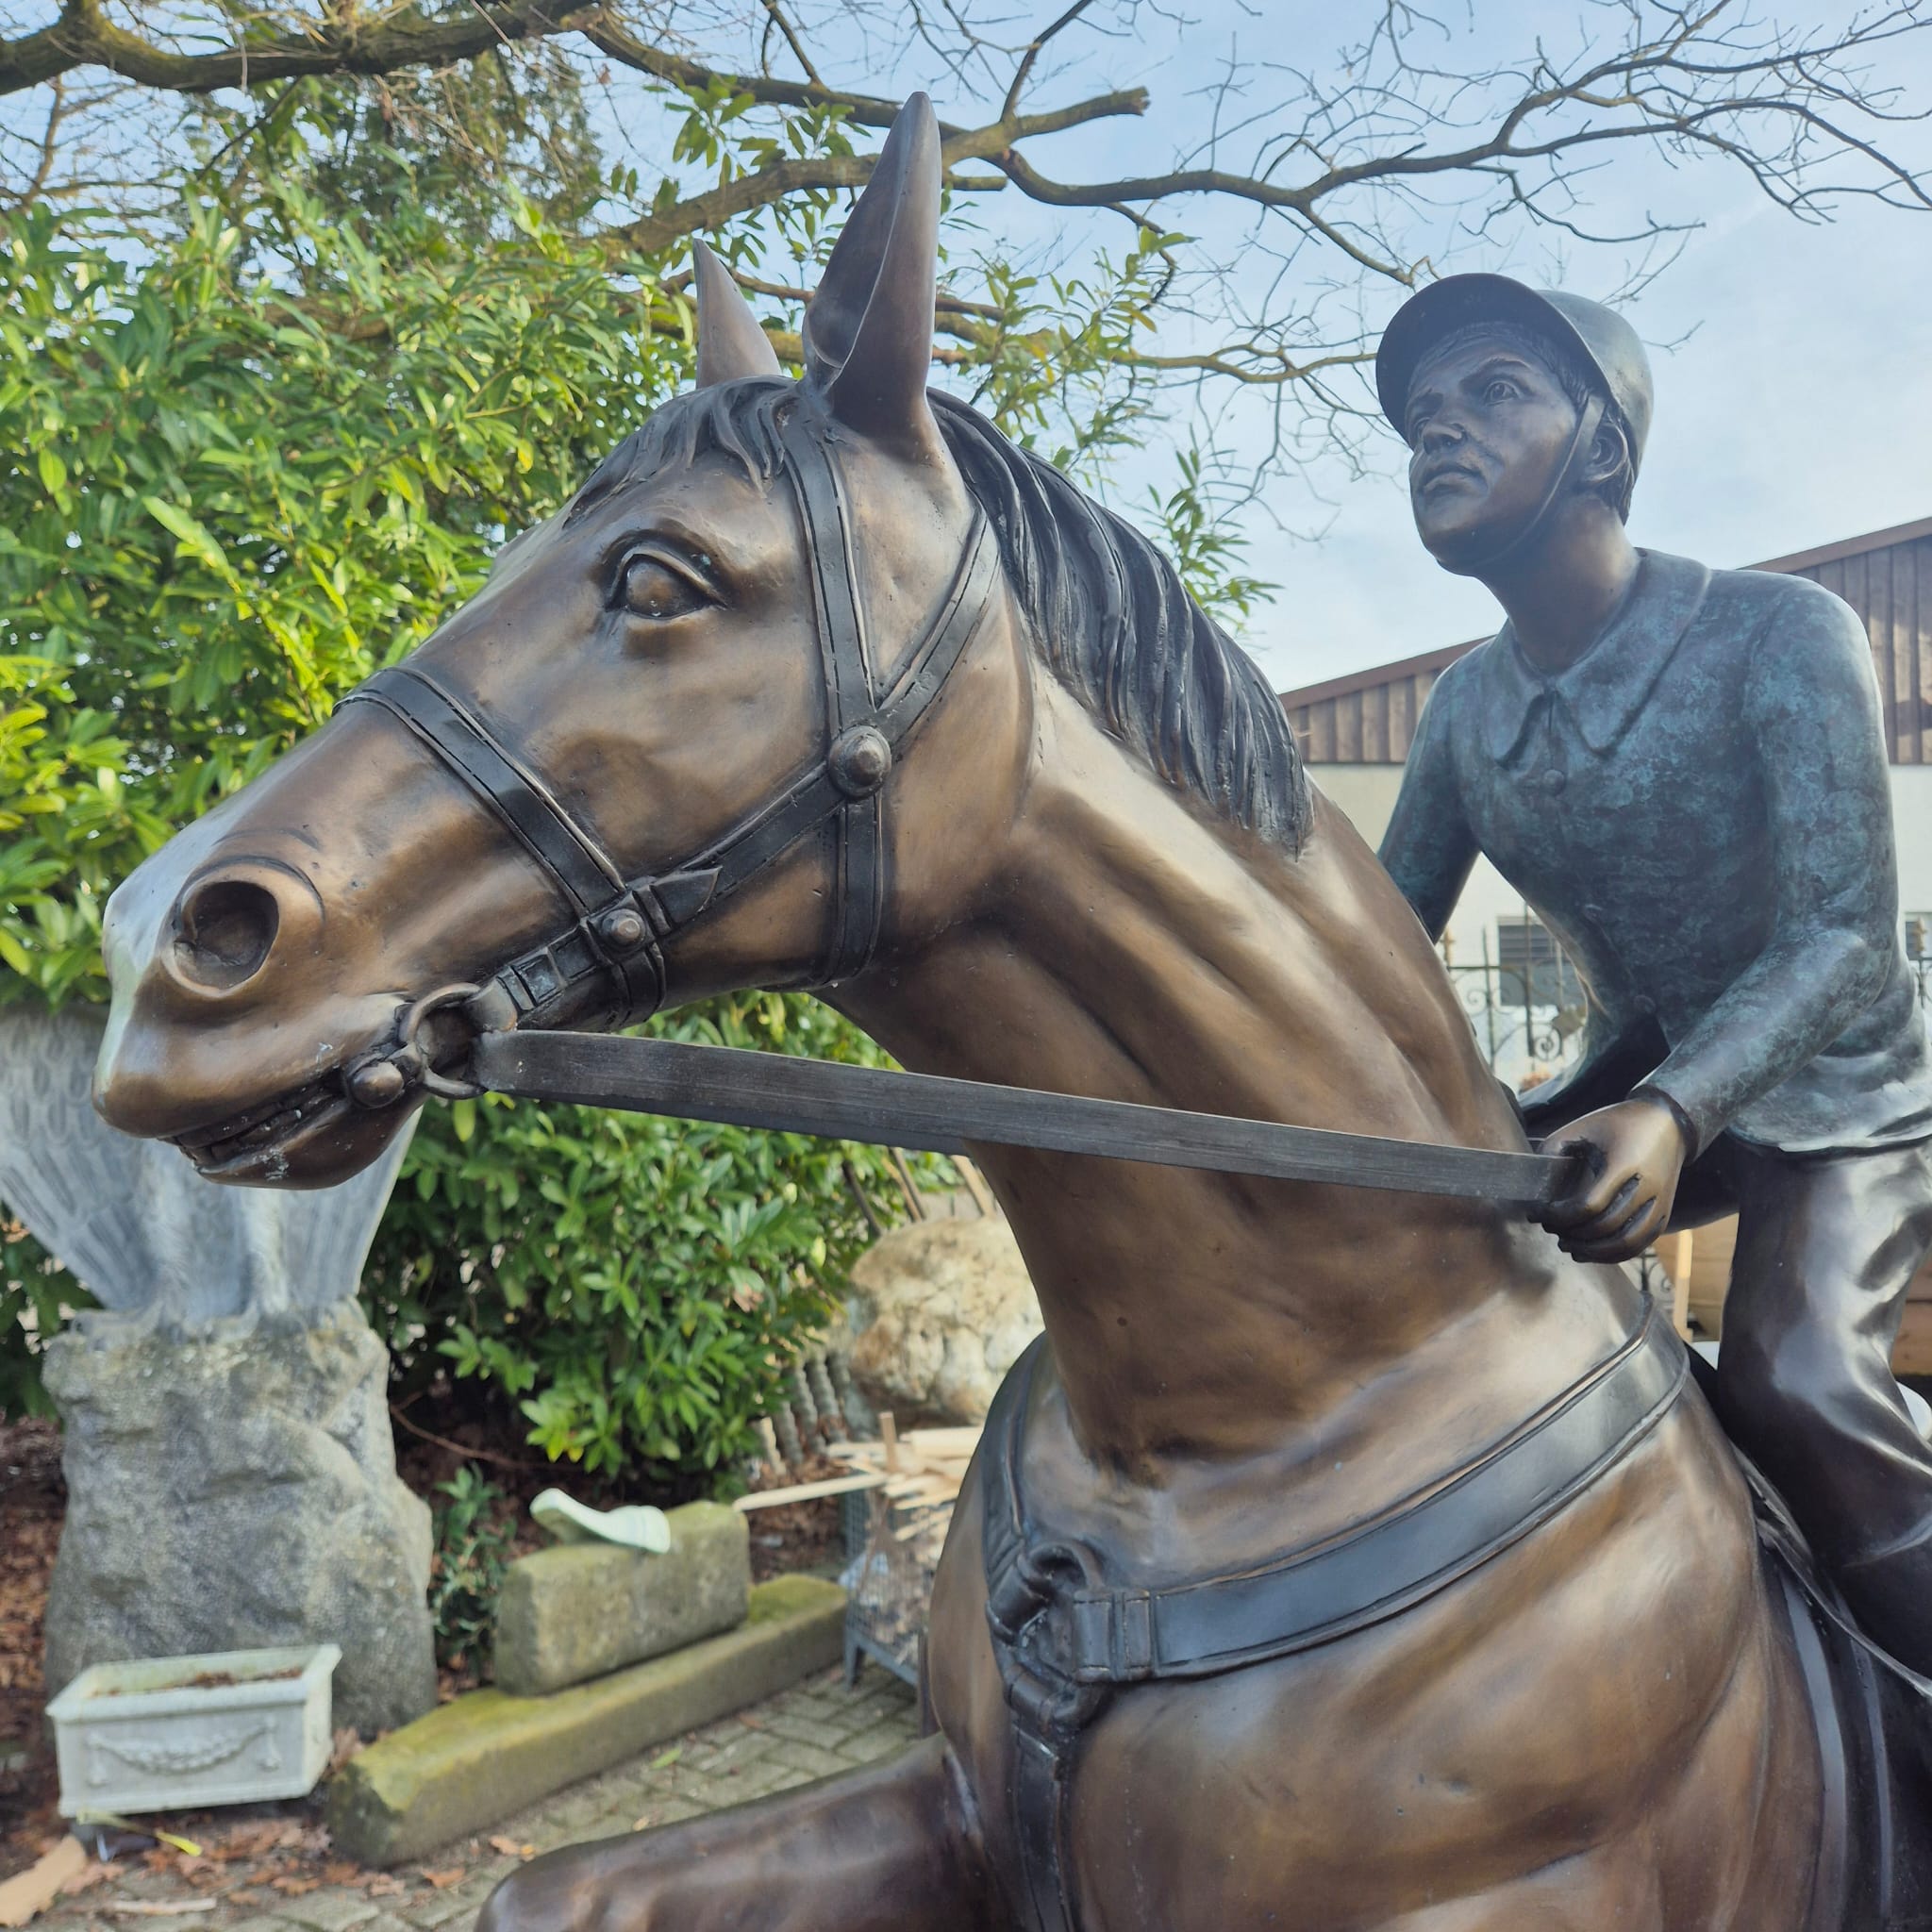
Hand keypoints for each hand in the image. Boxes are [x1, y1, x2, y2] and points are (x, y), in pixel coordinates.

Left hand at [1537, 1094, 1689, 1262]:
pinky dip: (1614, 1254)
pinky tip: (1592, 1252)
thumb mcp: (1583, 1127)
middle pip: (1605, 1227)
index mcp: (1624, 1164)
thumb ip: (1555, 1149)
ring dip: (1593, 1252)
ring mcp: (1659, 1204)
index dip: (1558, 1216)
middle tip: (1549, 1229)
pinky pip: (1640, 1245)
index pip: (1588, 1205)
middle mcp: (1646, 1187)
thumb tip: (1535, 1181)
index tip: (1538, 1213)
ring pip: (1626, 1244)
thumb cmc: (1619, 1123)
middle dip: (1571, 1234)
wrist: (1667, 1123)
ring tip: (1568, 1246)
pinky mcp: (1664, 1214)